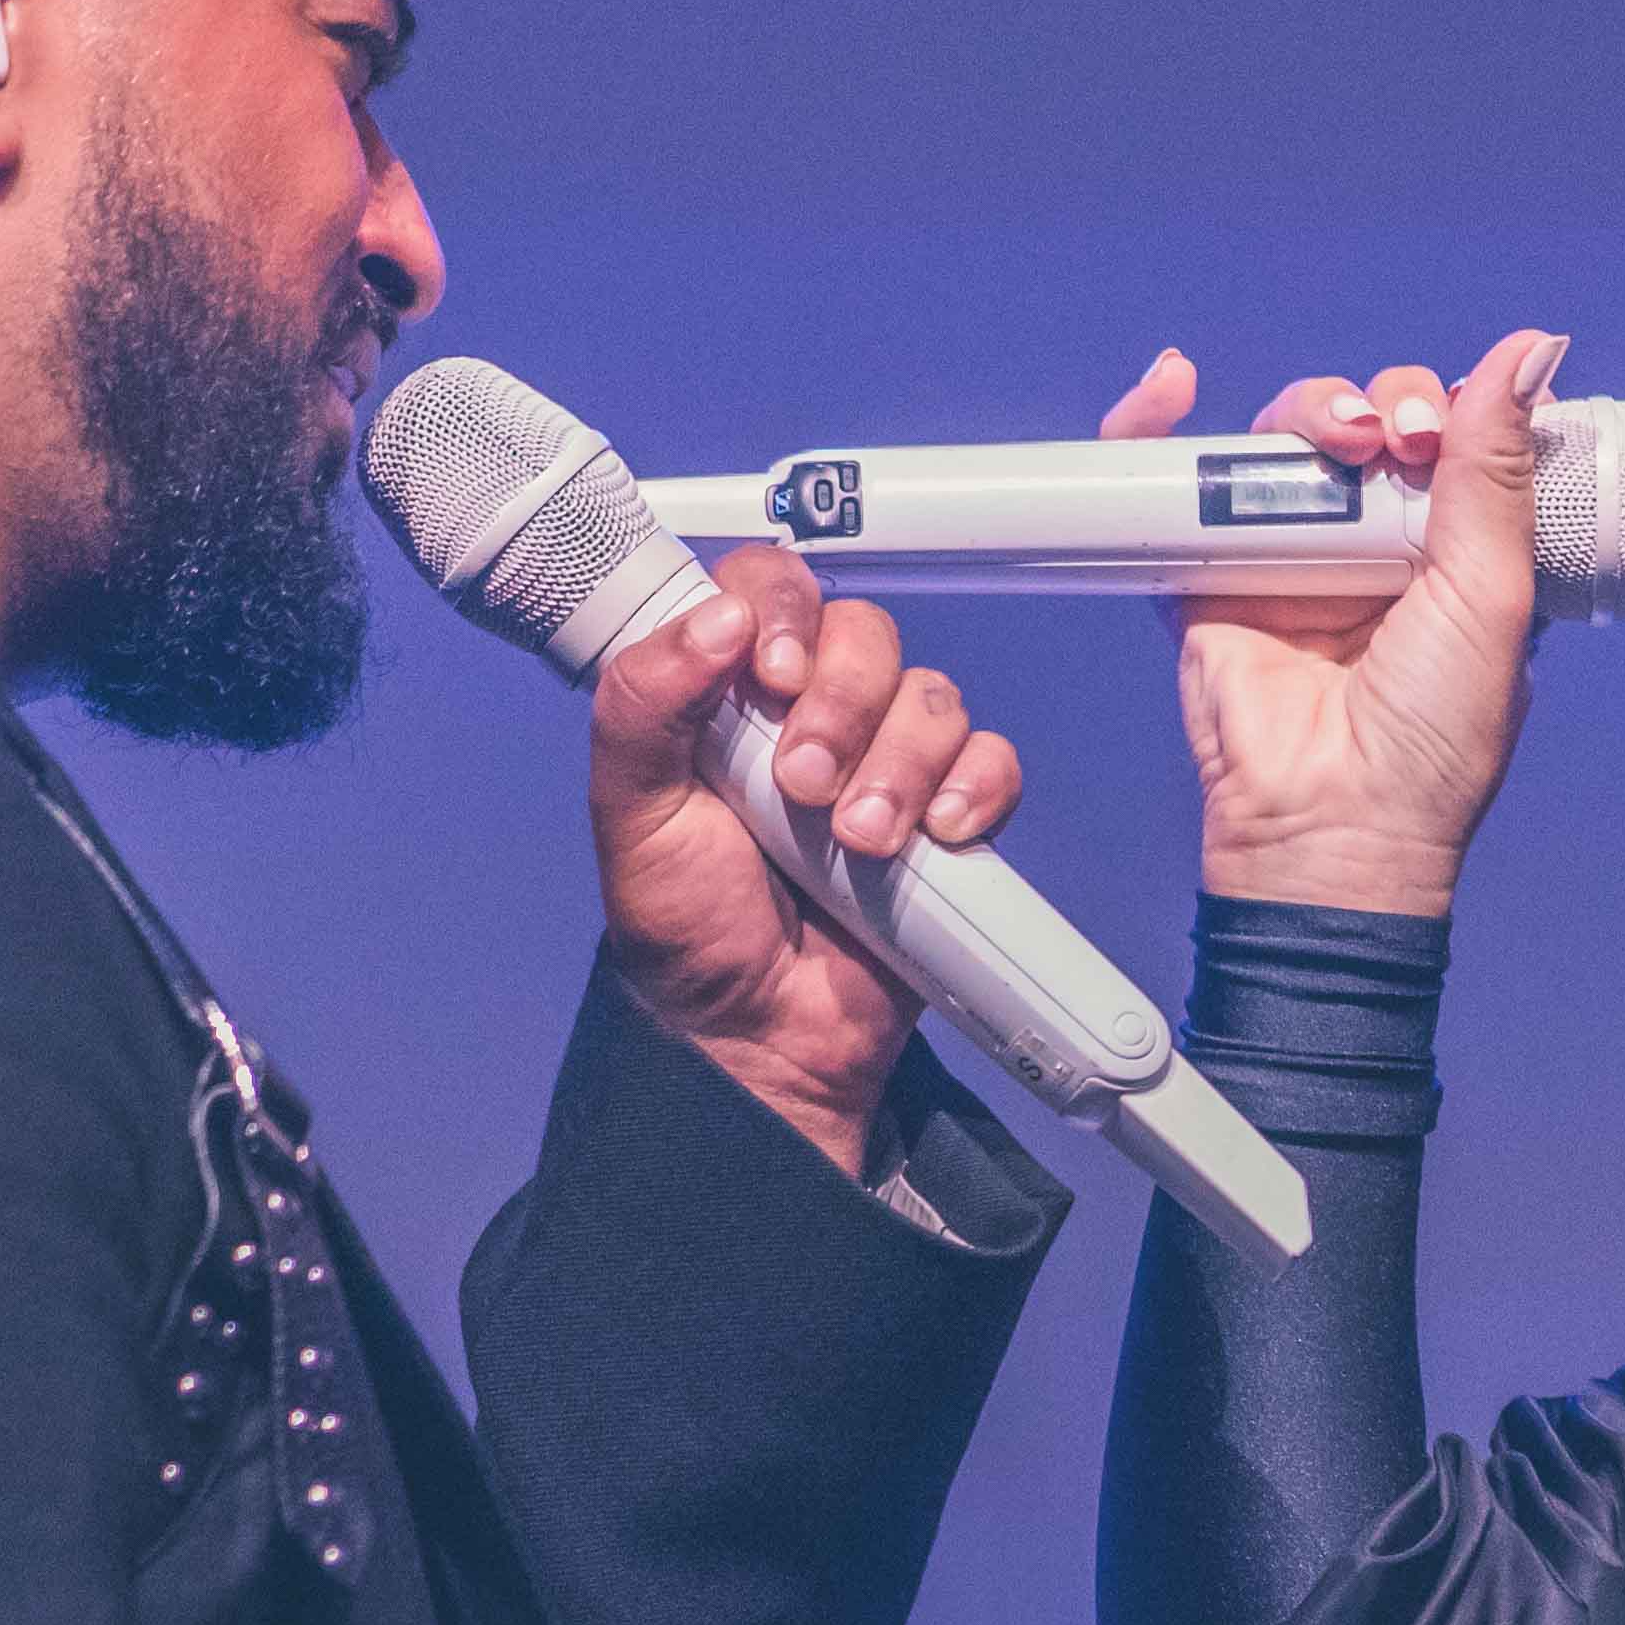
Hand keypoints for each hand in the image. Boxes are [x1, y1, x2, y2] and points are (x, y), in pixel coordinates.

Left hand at [587, 544, 1024, 1177]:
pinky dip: (974, 788)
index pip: (771, 585)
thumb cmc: (686, 929)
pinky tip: (939, 836)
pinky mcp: (949, 818)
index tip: (773, 676)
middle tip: (802, 789)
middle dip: (842, 705)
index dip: (785, 609)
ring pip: (931, 697)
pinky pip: (993, 762)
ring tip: (859, 841)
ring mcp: (888, 762)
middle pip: (865, 633)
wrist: (758, 1038)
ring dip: (901, 763)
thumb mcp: (631, 813)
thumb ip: (644, 705)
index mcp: (732, 691)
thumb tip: (716, 617)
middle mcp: (814, 712)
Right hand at [1105, 330, 1559, 920]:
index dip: (1462, 408)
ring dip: (1311, 407)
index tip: (1461, 420)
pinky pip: (1178, 481)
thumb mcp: (1492, 592)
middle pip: (1374, 419)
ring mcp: (1290, 554)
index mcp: (1458, 553)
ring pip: (1291, 436)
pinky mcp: (1210, 572)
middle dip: (1389, 402)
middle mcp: (1375, 545)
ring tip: (1337, 434)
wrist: (1334, 821)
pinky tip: (1174, 384)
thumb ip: (1498, 470)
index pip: (1459, 439)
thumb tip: (1533, 348)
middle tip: (1398, 438)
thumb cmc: (1431, 735)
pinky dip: (1160, 422)